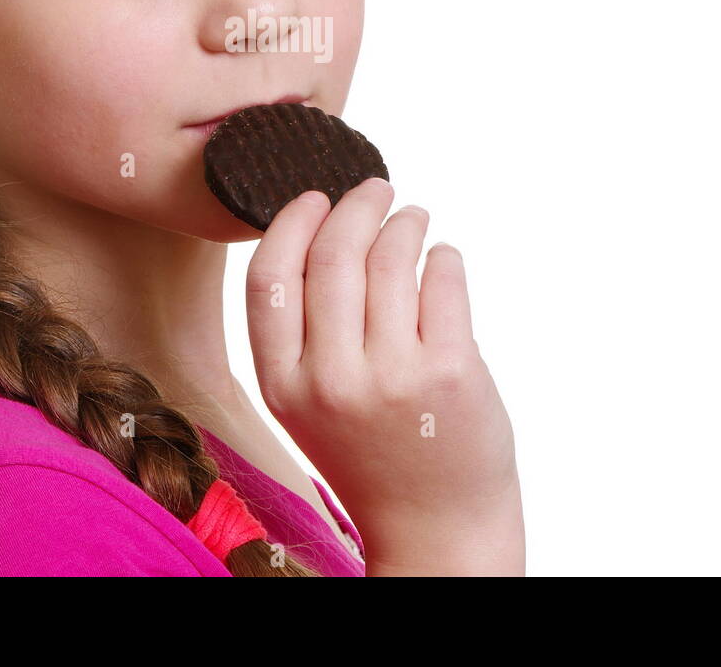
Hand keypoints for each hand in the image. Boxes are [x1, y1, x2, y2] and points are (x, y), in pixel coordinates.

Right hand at [244, 177, 521, 570]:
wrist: (437, 530)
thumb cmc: (372, 453)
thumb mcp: (309, 405)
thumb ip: (305, 334)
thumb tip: (324, 231)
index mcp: (283, 386)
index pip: (270, 278)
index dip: (291, 224)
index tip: (315, 197)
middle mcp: (331, 380)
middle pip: (333, 255)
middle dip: (357, 206)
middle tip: (376, 190)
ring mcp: (393, 376)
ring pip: (391, 258)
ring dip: (404, 223)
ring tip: (413, 219)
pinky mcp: (450, 370)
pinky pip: (442, 279)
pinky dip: (443, 256)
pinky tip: (442, 258)